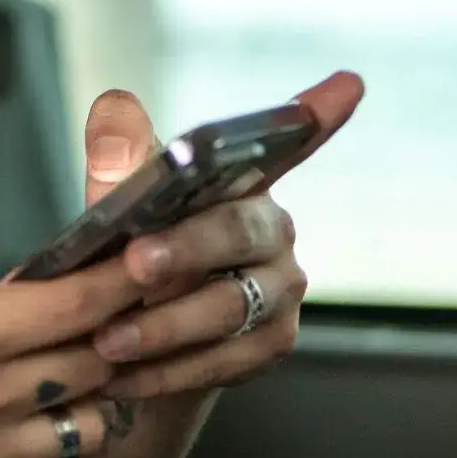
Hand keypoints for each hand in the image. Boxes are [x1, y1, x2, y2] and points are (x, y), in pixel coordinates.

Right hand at [0, 206, 152, 457]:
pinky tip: (46, 398)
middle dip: (131, 327)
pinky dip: (56, 426)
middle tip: (152, 294)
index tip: (155, 253)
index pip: (74, 305)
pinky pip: (33, 457)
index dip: (124, 278)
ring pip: (82, 422)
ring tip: (111, 348)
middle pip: (95, 364)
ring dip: (107, 384)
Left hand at [78, 71, 364, 400]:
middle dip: (185, 249)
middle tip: (134, 265)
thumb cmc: (127, 256)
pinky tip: (122, 376)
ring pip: (228, 306)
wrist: (130, 346)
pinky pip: (224, 359)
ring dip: (164, 325)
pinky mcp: (273, 344)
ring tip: (107, 340)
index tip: (349, 82)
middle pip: (237, 231)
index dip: (316, 115)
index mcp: (242, 181)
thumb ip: (117, 165)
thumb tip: (114, 107)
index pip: (287, 142)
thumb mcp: (113, 209)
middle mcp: (275, 229)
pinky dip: (167, 370)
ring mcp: (281, 289)